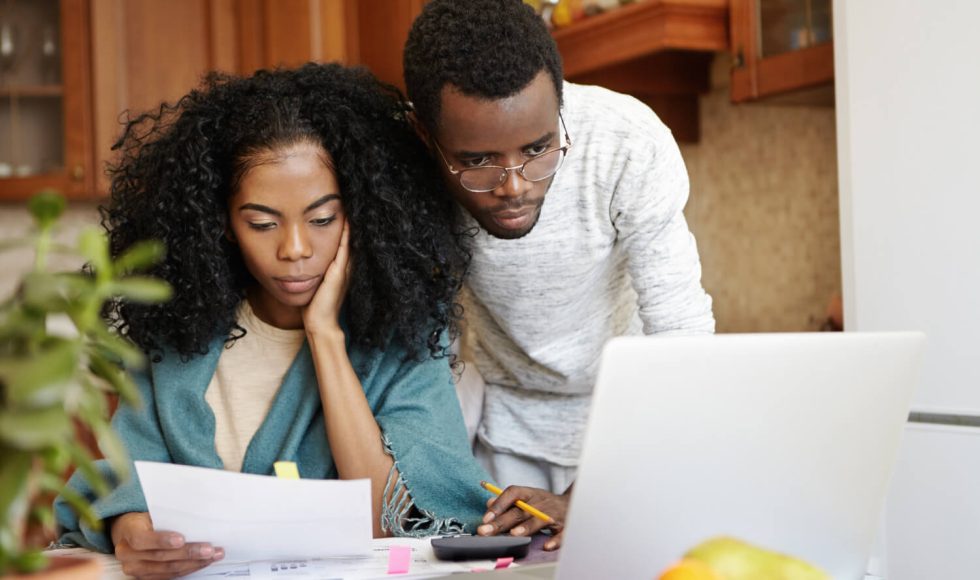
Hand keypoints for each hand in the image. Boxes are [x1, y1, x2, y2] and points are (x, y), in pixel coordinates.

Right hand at [111, 512, 222, 578]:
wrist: (131, 532)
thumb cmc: (148, 518)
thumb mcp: (153, 512)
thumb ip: (168, 517)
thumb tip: (197, 516)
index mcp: (128, 531)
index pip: (141, 539)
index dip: (161, 541)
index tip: (181, 539)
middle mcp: (127, 553)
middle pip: (160, 557)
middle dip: (188, 553)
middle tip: (209, 549)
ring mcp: (135, 568)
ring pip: (167, 569)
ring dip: (194, 563)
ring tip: (213, 556)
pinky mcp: (145, 577)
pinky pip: (170, 576)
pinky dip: (189, 569)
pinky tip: (203, 562)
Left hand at [302, 219, 350, 335]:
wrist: (319, 324)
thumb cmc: (314, 307)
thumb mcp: (315, 284)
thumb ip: (314, 272)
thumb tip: (300, 263)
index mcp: (340, 270)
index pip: (345, 246)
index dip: (345, 230)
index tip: (343, 212)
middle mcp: (345, 268)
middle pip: (350, 241)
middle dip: (350, 224)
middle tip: (352, 205)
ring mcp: (343, 271)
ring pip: (349, 243)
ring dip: (350, 226)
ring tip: (351, 208)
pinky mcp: (337, 274)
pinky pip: (344, 250)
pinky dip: (346, 236)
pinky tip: (346, 223)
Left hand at [476, 485, 569, 550]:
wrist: (571, 504)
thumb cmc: (542, 503)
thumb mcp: (526, 497)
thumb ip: (507, 501)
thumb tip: (488, 503)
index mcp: (529, 493)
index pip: (512, 493)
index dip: (499, 504)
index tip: (485, 518)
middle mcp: (540, 502)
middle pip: (520, 511)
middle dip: (502, 521)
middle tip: (485, 531)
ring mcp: (553, 514)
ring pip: (539, 520)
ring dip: (526, 527)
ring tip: (513, 534)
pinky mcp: (564, 526)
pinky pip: (560, 534)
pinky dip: (554, 540)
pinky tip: (546, 546)